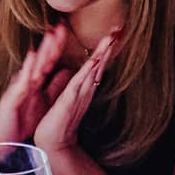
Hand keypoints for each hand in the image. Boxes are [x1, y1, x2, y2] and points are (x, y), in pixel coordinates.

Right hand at [0, 25, 72, 142]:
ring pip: (33, 66)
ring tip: (50, 35)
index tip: (67, 31)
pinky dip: (27, 68)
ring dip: (42, 50)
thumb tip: (68, 71)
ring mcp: (19, 87)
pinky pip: (21, 81)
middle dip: (52, 42)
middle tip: (62, 26)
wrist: (4, 138)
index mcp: (36, 81)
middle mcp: (27, 80)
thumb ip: (54, 86)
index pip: (50, 61)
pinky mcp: (12, 97)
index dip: (58, 46)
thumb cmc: (22, 120)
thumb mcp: (44, 101)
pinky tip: (31, 56)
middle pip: (43, 58)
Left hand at [34, 32, 116, 158]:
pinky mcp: (69, 102)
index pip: (96, 64)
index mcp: (82, 88)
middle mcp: (84, 90)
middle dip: (109, 47)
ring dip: (101, 55)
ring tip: (110, 39)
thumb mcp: (67, 99)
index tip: (113, 33)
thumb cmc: (59, 123)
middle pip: (99, 64)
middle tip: (120, 29)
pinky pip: (79, 84)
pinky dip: (87, 73)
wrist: (54, 144)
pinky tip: (95, 62)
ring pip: (92, 71)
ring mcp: (78, 95)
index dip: (105, 49)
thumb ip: (74, 87)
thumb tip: (79, 76)